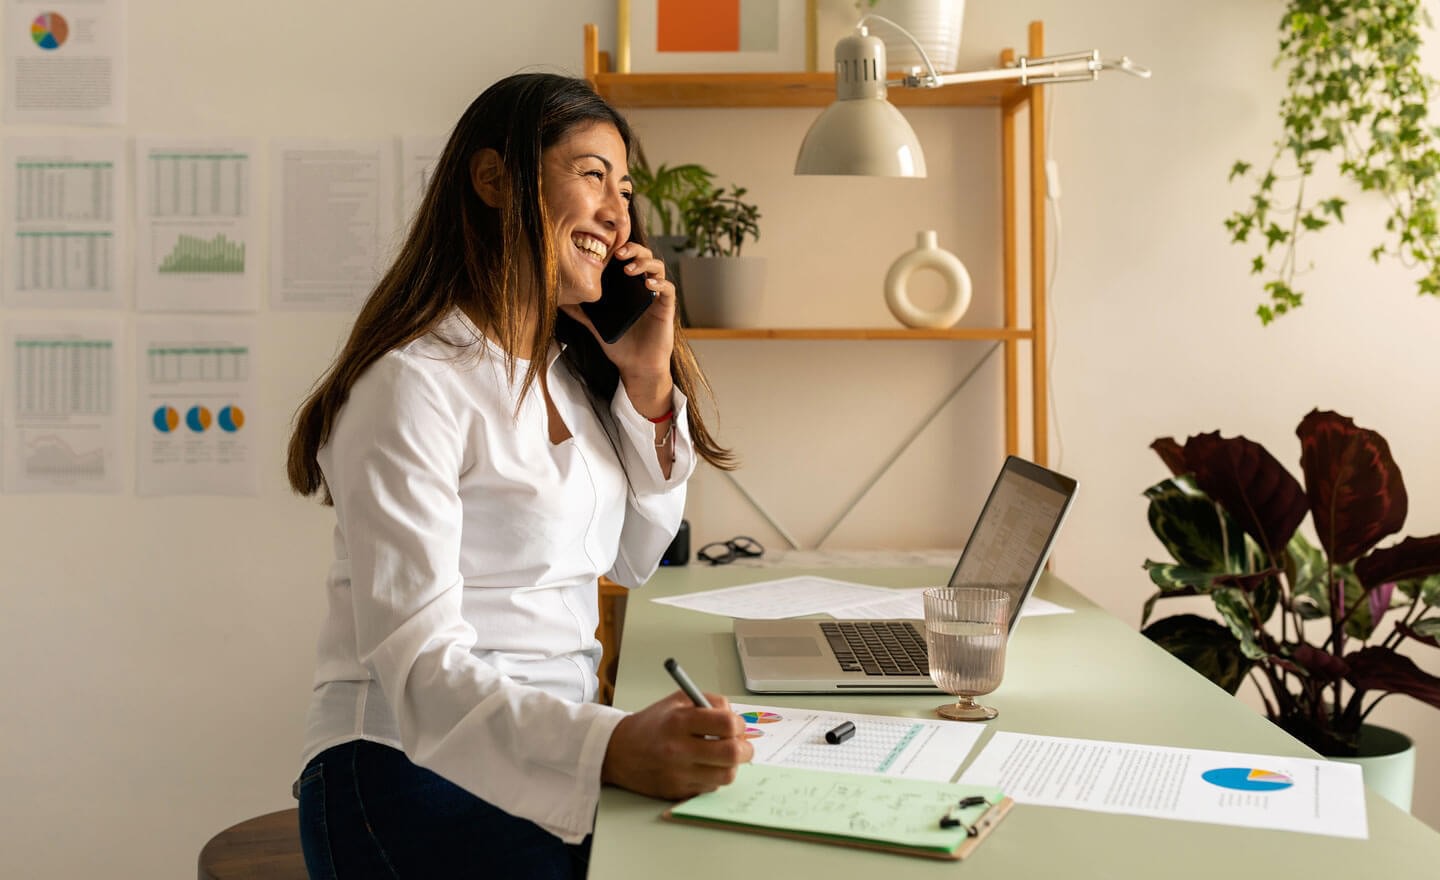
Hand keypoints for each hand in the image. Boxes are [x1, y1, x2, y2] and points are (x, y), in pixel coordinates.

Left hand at [561, 242, 675, 416]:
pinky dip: (660, 282)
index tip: (604, 248)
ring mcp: (656, 295)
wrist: (637, 366)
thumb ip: (581, 312)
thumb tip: (559, 302)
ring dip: (645, 263)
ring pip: (657, 266)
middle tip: (619, 253)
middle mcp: (643, 286)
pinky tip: (648, 284)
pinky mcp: (666, 306)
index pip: (626, 258)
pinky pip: (668, 288)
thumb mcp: (596, 326)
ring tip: (629, 269)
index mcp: (627, 286)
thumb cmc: (620, 345)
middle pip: (644, 255)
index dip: (619, 247)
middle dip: (633, 249)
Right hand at [600, 690, 753, 799]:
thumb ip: (711, 703)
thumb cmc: (652, 724)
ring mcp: (679, 774)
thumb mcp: (678, 701)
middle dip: (745, 749)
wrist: (619, 751)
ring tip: (722, 756)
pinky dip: (713, 777)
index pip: (727, 724)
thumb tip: (737, 719)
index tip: (736, 726)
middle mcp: (679, 749)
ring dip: (731, 765)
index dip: (739, 725)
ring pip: (726, 776)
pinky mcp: (678, 792)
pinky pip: (711, 788)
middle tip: (741, 746)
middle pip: (732, 754)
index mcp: (680, 722)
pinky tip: (704, 767)